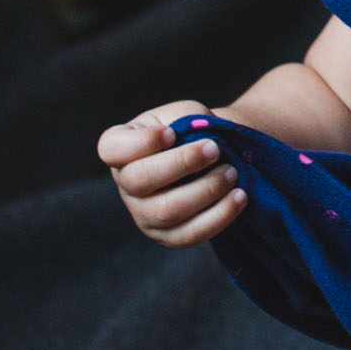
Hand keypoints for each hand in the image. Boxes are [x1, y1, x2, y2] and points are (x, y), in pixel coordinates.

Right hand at [97, 102, 246, 248]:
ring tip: (232, 172)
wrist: (214, 155)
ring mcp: (143, 214)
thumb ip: (185, 123)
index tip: (171, 133)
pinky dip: (219, 216)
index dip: (140, 143)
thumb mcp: (185, 114)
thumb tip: (199, 144)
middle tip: (215, 149)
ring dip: (205, 190)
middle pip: (140, 181)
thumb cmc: (193, 130)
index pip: (111, 149)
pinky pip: (190, 235)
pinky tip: (239, 197)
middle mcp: (125, 184)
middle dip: (182, 164)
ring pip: (167, 211)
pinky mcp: (168, 235)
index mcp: (120, 149)